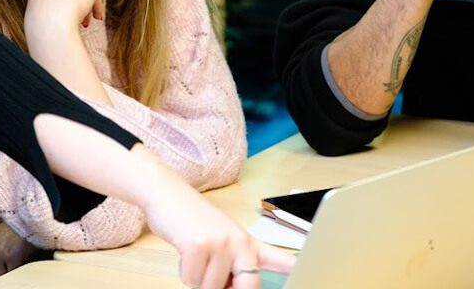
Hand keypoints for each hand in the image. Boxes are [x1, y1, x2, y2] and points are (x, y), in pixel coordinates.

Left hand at [0, 223, 47, 284]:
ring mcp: (0, 254)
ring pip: (0, 277)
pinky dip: (15, 274)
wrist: (27, 218)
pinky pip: (11, 274)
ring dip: (6, 276)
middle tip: (4, 274)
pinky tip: (19, 268)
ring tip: (12, 269)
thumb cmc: (14, 229)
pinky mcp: (13, 257)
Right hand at [141, 174, 295, 288]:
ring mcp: (221, 243)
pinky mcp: (199, 245)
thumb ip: (233, 265)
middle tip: (214, 273)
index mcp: (249, 243)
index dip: (295, 270)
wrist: (166, 193)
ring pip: (210, 288)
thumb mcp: (221, 240)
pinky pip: (191, 280)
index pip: (280, 261)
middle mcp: (240, 243)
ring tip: (195, 254)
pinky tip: (185, 251)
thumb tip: (233, 288)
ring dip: (197, 278)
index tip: (307, 274)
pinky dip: (184, 272)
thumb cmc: (192, 220)